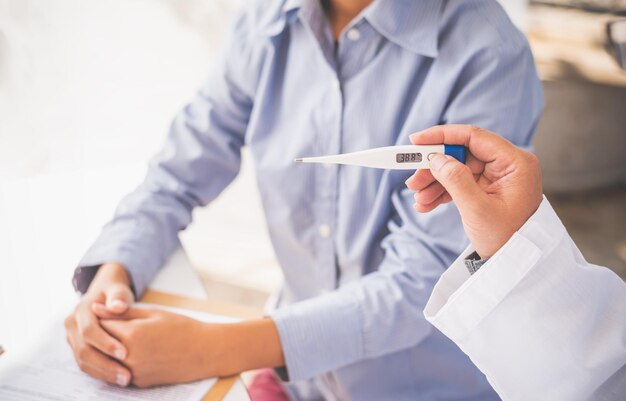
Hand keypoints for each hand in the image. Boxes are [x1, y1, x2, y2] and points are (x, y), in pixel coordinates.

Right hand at [64, 263, 134, 385]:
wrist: (104, 294)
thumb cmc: (115, 293)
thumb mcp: (118, 290)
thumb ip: (118, 297)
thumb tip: (117, 307)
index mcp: (81, 310)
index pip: (89, 330)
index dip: (106, 343)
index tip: (124, 353)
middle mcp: (72, 325)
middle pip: (84, 349)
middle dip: (105, 364)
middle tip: (126, 375)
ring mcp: (73, 338)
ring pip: (83, 360)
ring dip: (103, 372)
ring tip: (124, 379)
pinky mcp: (78, 348)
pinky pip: (86, 364)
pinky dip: (101, 373)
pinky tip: (117, 378)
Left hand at [97, 307, 214, 387]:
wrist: (205, 352)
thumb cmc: (182, 327)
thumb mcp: (153, 313)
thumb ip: (122, 312)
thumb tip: (95, 309)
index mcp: (132, 334)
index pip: (101, 325)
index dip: (104, 318)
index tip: (110, 314)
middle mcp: (129, 356)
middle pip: (101, 345)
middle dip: (104, 335)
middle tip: (115, 326)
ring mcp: (134, 372)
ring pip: (109, 361)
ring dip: (111, 350)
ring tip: (126, 339)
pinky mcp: (140, 382)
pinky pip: (121, 371)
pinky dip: (123, 362)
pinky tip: (136, 352)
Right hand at [405, 125, 542, 257]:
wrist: (514, 264)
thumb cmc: (506, 239)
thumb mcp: (478, 210)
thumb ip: (456, 180)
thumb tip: (436, 158)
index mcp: (514, 162)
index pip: (473, 137)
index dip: (442, 136)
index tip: (415, 141)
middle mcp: (507, 165)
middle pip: (461, 154)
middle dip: (434, 167)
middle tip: (412, 180)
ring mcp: (496, 177)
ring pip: (456, 168)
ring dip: (434, 182)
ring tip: (418, 199)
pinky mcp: (487, 189)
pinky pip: (459, 182)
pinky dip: (441, 192)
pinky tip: (426, 203)